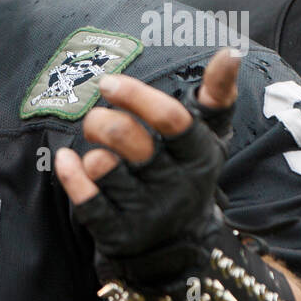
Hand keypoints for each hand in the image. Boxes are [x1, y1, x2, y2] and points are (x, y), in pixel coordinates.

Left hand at [55, 48, 240, 286]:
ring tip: (97, 147)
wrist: (179, 248)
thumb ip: (217, 94)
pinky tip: (68, 159)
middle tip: (97, 117)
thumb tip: (232, 51)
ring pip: (104, 166)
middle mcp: (176, 185)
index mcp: (200, 156)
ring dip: (92, 149)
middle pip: (129, 139)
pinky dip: (72, 176)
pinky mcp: (120, 234)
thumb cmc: (187, 173)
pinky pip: (88, 202)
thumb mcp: (210, 137)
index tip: (110, 82)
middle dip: (102, 120)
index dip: (136, 96)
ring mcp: (148, 213)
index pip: (171, 120)